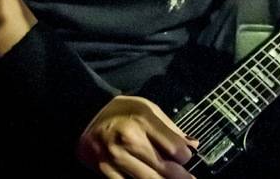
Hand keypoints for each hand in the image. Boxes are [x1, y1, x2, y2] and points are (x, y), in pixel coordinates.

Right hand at [77, 95, 198, 177]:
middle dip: (180, 177)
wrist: (86, 116)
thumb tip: (192, 144)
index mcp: (144, 120)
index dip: (186, 157)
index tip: (187, 159)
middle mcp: (131, 140)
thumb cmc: (121, 111)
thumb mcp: (148, 108)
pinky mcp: (106, 172)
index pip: (175, 149)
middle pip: (164, 169)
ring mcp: (117, 158)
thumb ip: (170, 128)